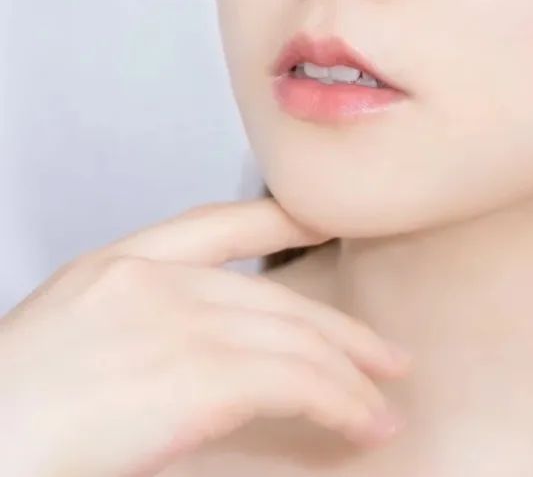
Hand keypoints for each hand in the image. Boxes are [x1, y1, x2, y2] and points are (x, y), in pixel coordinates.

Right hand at [0, 197, 411, 476]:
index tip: (323, 222)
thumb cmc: (6, 415)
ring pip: (297, 339)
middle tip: (383, 356)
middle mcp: (155, 281)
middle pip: (275, 295)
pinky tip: (361, 423)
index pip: (215, 224)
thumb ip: (134, 327)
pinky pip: (298, 383)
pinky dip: (342, 404)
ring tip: (382, 407)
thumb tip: (192, 361)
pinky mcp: (201, 374)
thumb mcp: (63, 343)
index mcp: (113, 267)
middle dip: (339, 332)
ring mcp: (180, 322)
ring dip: (351, 379)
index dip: (278, 219)